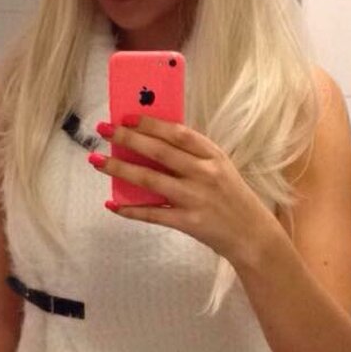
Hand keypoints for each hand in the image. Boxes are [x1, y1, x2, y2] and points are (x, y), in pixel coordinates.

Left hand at [91, 117, 279, 262]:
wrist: (252, 235)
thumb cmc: (233, 198)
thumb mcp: (221, 168)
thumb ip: (193, 156)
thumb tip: (152, 141)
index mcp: (214, 156)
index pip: (179, 133)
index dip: (151, 123)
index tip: (128, 116)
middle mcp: (205, 174)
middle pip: (160, 152)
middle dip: (128, 139)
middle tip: (104, 130)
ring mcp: (196, 199)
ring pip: (150, 180)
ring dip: (120, 169)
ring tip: (98, 160)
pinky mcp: (189, 222)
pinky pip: (153, 214)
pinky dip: (130, 209)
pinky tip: (111, 204)